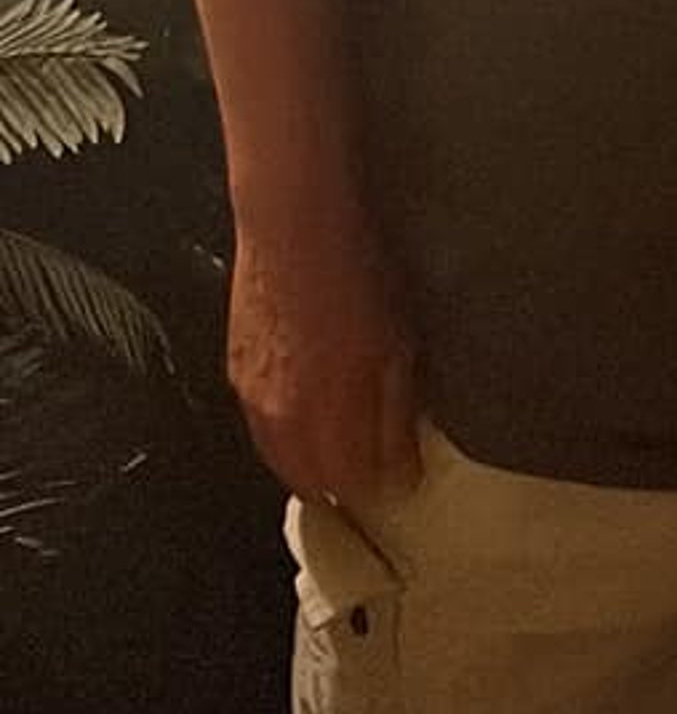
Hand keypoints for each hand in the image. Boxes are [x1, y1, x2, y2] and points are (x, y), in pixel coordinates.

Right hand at [226, 207, 419, 504]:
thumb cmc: (355, 274)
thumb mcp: (397, 344)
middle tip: (373, 463)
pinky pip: (260, 426)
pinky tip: (306, 408)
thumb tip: (403, 473)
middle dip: (344, 483)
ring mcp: (253, 400)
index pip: (356, 488)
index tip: (404, 472)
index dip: (383, 485)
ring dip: (310, 462)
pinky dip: (284, 432)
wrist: (291, 225)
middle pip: (313, 484)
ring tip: (341, 442)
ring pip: (281, 460)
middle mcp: (284, 423)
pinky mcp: (235, 373)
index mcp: (331, 419)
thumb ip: (396, 416)